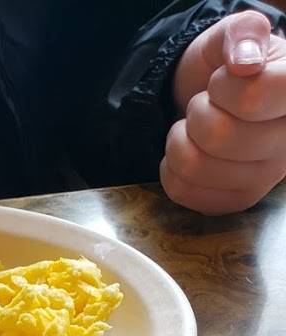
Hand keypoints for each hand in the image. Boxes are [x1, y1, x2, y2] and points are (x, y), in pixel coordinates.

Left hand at [163, 9, 285, 213]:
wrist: (214, 98)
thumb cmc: (230, 64)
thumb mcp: (236, 34)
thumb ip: (242, 33)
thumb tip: (243, 62)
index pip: (253, 98)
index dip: (222, 87)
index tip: (223, 79)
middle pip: (218, 136)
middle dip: (197, 112)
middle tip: (206, 104)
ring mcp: (266, 177)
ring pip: (196, 166)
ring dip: (180, 140)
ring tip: (196, 128)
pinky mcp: (238, 200)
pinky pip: (183, 190)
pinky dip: (172, 167)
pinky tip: (191, 151)